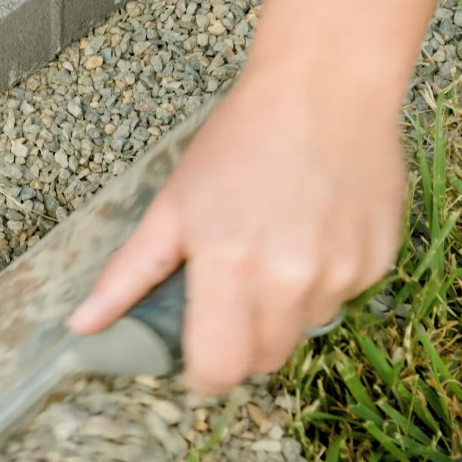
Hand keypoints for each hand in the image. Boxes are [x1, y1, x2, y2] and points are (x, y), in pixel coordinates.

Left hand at [67, 67, 404, 394]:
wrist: (324, 89)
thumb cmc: (239, 140)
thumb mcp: (172, 205)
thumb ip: (128, 275)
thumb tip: (83, 326)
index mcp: (230, 267)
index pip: (220, 369)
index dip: (201, 372)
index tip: (194, 357)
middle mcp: (291, 280)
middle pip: (263, 360)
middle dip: (239, 342)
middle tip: (228, 292)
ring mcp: (341, 273)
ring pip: (303, 330)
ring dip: (282, 309)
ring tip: (272, 246)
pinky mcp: (377, 263)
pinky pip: (341, 299)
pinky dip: (320, 282)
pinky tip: (310, 232)